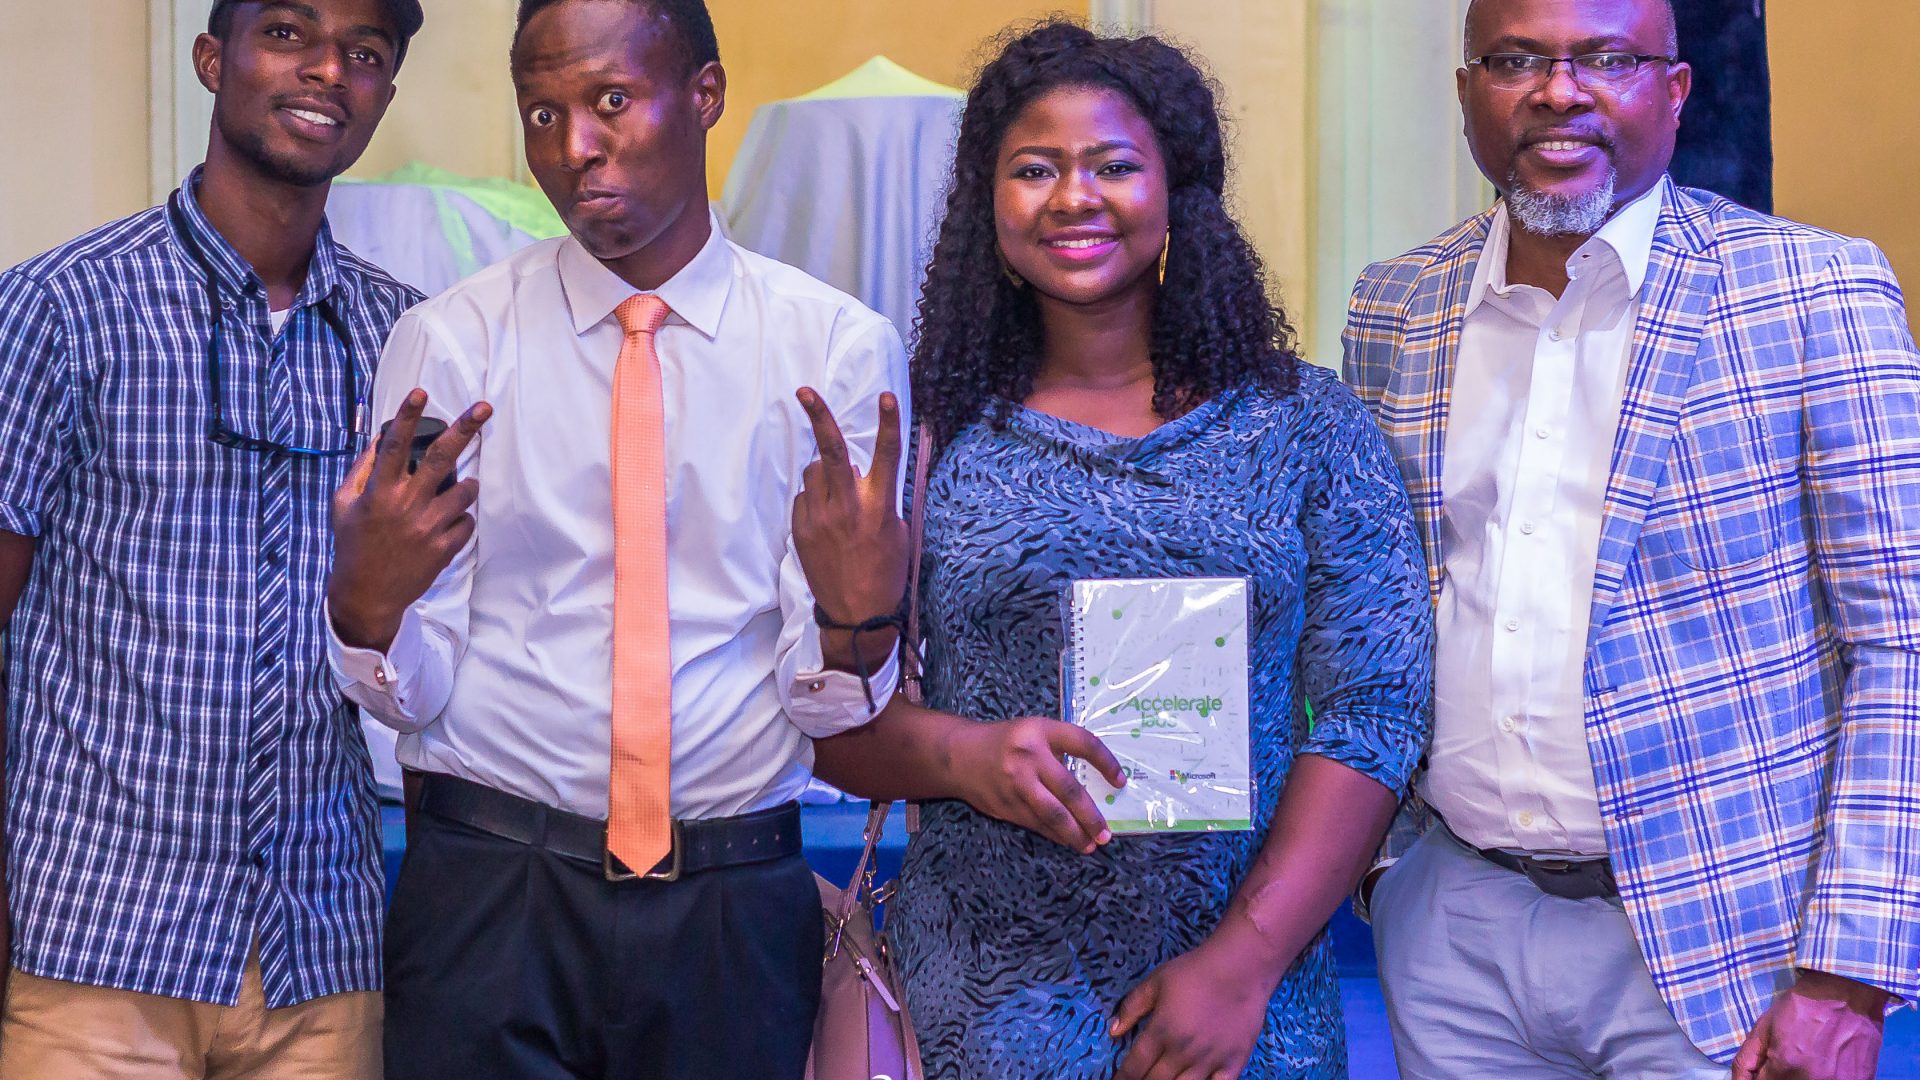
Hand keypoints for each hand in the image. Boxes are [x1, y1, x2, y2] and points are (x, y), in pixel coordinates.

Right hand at [328, 389, 489, 650]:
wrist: (367, 594)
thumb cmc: (353, 544)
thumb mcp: (343, 504)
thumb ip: (361, 470)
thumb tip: (379, 438)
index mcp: (378, 492)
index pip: (393, 445)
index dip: (407, 416)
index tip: (420, 392)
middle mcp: (406, 505)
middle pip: (442, 457)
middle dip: (465, 428)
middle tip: (484, 407)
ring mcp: (428, 527)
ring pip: (465, 491)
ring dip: (466, 485)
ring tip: (457, 489)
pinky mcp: (444, 548)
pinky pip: (467, 522)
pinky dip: (461, 519)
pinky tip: (445, 525)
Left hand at [791, 388, 907, 671]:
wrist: (856, 614)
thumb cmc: (885, 573)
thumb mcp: (897, 533)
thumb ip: (880, 499)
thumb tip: (861, 476)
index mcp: (880, 506)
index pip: (887, 455)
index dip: (889, 423)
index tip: (886, 396)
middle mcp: (849, 506)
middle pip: (832, 450)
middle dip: (818, 416)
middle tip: (804, 391)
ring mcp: (820, 517)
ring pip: (815, 471)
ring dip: (825, 473)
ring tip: (837, 498)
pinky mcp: (801, 529)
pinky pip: (805, 498)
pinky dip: (815, 500)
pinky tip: (826, 523)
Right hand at [943, 716, 1124, 853]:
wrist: (959, 755)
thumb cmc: (1005, 741)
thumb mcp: (1033, 731)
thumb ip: (1059, 748)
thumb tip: (1096, 780)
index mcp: (1041, 731)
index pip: (1084, 743)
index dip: (1106, 763)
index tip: (1121, 782)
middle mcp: (1029, 756)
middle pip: (1070, 791)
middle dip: (1091, 817)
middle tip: (1106, 834)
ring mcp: (1017, 783)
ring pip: (1053, 814)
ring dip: (1075, 834)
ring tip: (1091, 845)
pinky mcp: (1007, 805)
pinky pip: (1037, 824)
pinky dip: (1055, 835)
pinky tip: (1068, 841)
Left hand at [1110, 926, 1282, 1079]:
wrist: (1241, 967)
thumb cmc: (1195, 971)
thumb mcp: (1156, 981)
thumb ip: (1132, 1007)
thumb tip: (1113, 1031)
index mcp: (1161, 1031)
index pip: (1134, 1066)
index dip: (1122, 1078)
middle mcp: (1183, 1052)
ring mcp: (1210, 1060)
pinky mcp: (1235, 1062)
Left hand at [1733, 969, 1887, 1079]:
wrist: (1846, 996)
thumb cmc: (1801, 1007)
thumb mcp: (1763, 1028)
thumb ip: (1747, 1061)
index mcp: (1786, 1065)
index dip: (1761, 1079)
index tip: (1765, 1072)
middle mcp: (1812, 1079)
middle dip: (1780, 1077)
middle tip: (1787, 1062)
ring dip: (1801, 1077)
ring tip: (1805, 1061)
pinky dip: (1826, 1078)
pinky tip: (1825, 1065)